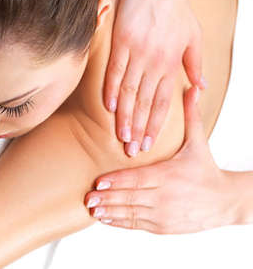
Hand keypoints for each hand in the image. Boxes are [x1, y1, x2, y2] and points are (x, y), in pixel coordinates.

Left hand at [85, 87, 235, 233]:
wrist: (225, 201)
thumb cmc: (207, 170)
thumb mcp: (199, 142)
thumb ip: (191, 115)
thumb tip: (193, 87)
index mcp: (168, 175)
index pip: (137, 178)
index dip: (116, 181)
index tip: (98, 183)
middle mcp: (164, 196)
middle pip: (130, 198)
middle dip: (107, 199)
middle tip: (88, 198)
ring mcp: (163, 214)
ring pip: (131, 214)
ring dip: (110, 212)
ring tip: (93, 210)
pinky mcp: (163, 227)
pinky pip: (137, 225)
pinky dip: (121, 222)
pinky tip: (106, 219)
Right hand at [105, 0, 205, 156]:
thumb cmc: (178, 11)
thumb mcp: (194, 38)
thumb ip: (195, 65)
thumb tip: (201, 87)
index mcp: (170, 65)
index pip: (162, 103)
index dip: (155, 125)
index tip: (147, 143)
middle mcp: (154, 64)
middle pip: (145, 103)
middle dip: (138, 128)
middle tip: (131, 149)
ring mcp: (137, 53)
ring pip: (130, 91)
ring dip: (125, 116)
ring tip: (120, 135)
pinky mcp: (122, 42)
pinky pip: (115, 70)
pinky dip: (111, 89)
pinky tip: (109, 107)